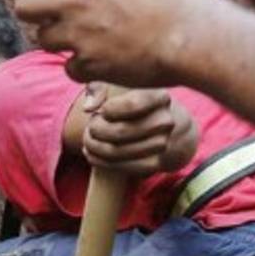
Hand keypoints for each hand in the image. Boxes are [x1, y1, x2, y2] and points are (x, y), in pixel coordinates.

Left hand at [15, 0, 217, 86]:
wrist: (194, 38)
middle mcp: (77, 0)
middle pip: (23, 4)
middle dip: (30, 9)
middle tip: (45, 13)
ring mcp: (79, 34)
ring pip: (42, 39)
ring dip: (58, 40)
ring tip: (80, 39)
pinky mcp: (88, 65)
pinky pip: (69, 68)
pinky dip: (81, 67)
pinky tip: (98, 63)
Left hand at [82, 84, 197, 174]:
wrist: (154, 126)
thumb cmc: (128, 102)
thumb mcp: (116, 87)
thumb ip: (99, 89)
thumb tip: (89, 107)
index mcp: (160, 97)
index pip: (132, 104)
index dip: (109, 109)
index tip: (102, 110)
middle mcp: (166, 121)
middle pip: (121, 131)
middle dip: (96, 130)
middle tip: (90, 126)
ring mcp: (162, 144)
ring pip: (117, 151)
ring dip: (95, 147)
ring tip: (88, 140)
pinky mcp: (154, 164)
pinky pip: (121, 168)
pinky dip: (101, 162)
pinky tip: (92, 154)